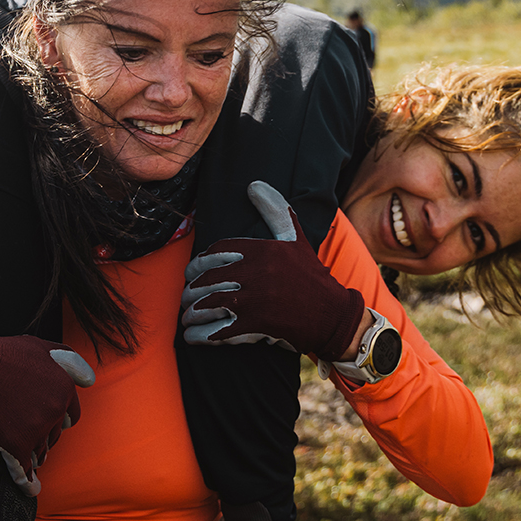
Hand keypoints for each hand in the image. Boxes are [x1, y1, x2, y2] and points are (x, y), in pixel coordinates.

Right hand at [0, 329, 93, 493]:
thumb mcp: (38, 347)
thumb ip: (68, 362)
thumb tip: (89, 379)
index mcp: (64, 388)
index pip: (71, 415)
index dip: (58, 418)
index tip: (45, 419)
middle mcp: (55, 410)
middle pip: (55, 434)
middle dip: (44, 435)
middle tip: (25, 431)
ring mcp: (37, 430)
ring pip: (41, 453)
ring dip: (34, 455)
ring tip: (23, 455)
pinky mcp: (17, 447)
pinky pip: (25, 471)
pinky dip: (27, 482)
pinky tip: (30, 489)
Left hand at [180, 181, 365, 360]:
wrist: (332, 316)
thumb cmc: (310, 276)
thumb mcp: (295, 239)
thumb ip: (275, 210)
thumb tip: (254, 184)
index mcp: (262, 250)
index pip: (216, 252)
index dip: (199, 263)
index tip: (193, 272)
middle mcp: (256, 272)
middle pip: (207, 279)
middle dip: (192, 290)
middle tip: (188, 297)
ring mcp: (254, 300)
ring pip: (208, 304)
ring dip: (192, 312)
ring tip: (188, 316)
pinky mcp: (255, 326)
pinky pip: (216, 330)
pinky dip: (199, 335)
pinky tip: (192, 335)